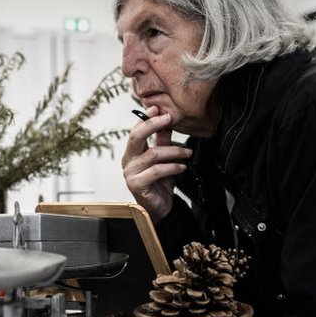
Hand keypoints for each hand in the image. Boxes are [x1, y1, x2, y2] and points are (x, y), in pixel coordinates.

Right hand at [121, 106, 191, 222]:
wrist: (160, 209)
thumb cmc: (159, 185)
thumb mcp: (164, 159)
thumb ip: (163, 141)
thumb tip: (167, 122)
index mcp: (132, 153)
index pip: (136, 130)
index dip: (146, 118)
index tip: (158, 108)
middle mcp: (128, 161)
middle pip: (136, 136)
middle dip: (153, 124)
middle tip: (169, 118)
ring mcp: (130, 173)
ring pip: (153, 154)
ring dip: (174, 151)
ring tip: (187, 153)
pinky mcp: (136, 184)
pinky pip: (156, 171)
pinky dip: (172, 167)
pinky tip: (181, 167)